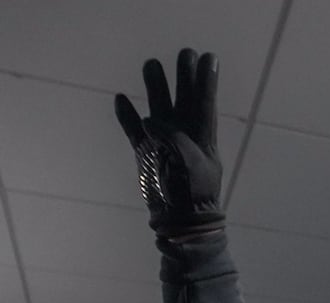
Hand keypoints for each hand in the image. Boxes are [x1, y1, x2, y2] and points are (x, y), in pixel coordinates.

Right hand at [114, 48, 223, 236]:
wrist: (181, 222)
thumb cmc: (193, 193)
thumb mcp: (190, 162)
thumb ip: (174, 137)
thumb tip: (150, 120)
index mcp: (202, 135)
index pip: (205, 101)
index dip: (207, 79)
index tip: (208, 57)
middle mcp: (183, 134)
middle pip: (182, 96)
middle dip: (183, 75)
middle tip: (184, 54)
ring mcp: (162, 143)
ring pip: (157, 107)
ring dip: (155, 86)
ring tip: (151, 64)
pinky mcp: (145, 153)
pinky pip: (133, 130)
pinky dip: (127, 116)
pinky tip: (121, 99)